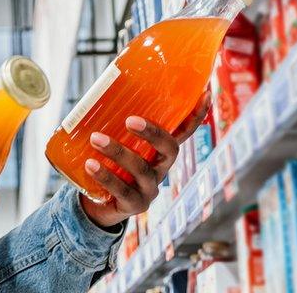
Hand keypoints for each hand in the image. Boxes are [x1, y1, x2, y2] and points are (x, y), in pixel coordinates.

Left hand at [79, 89, 211, 227]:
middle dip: (153, 133)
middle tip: (130, 119)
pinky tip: (90, 164)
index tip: (205, 93)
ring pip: (141, 170)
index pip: (184, 132)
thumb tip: (99, 91)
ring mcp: (150, 189)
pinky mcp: (134, 205)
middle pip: (170, 149)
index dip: (196, 115)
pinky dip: (105, 176)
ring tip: (95, 138)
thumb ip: (114, 124)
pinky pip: (122, 190)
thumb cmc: (108, 165)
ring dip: (118, 152)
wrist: (96, 204)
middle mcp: (161, 169)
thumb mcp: (115, 143)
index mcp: (160, 151)